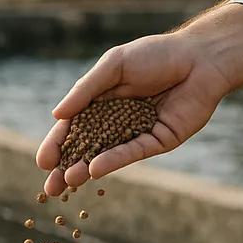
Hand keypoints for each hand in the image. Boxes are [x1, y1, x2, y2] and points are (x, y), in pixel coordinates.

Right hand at [35, 2, 242, 193]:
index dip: (58, 144)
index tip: (43, 162)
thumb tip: (57, 114)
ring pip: (108, 154)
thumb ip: (87, 89)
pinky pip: (133, 152)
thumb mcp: (114, 65)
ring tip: (70, 181)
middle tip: (52, 187)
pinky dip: (114, 160)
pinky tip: (96, 169)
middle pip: (87, 147)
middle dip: (68, 167)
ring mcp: (137, 132)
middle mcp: (118, 120)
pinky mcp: (158, 141)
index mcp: (102, 100)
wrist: (199, 58)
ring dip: (87, 168)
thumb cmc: (156, 55)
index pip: (74, 127)